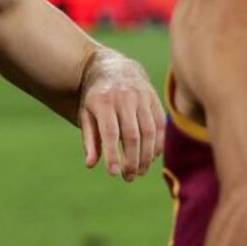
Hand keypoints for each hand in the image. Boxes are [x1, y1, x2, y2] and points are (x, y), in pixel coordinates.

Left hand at [79, 54, 164, 180]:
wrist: (115, 68)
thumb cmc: (97, 98)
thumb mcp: (86, 115)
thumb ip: (90, 139)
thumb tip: (90, 165)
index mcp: (103, 101)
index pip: (110, 133)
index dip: (113, 155)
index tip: (114, 174)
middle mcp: (124, 97)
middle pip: (132, 135)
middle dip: (132, 160)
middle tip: (128, 177)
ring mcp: (142, 97)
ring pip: (149, 132)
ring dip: (146, 156)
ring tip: (139, 171)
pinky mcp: (155, 99)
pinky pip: (160, 125)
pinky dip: (157, 144)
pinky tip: (151, 158)